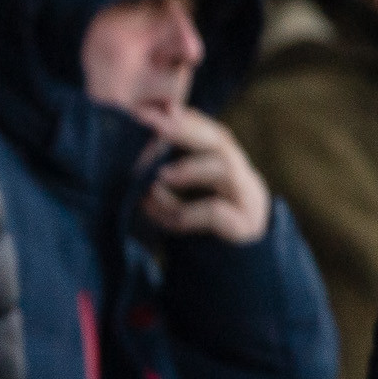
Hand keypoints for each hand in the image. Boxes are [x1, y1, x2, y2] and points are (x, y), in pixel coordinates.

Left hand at [130, 105, 272, 243]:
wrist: (236, 269)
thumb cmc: (202, 226)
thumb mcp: (184, 194)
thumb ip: (166, 172)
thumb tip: (130, 151)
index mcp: (225, 161)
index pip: (206, 128)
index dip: (180, 116)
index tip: (148, 109)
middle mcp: (240, 173)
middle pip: (219, 139)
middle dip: (185, 128)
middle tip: (153, 122)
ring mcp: (246, 198)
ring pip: (224, 168)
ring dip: (188, 169)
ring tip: (160, 176)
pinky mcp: (243, 226)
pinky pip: (216, 212)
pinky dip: (185, 212)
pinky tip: (160, 215)